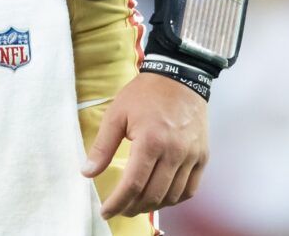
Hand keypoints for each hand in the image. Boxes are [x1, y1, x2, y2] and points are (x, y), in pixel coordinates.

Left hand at [82, 71, 209, 218]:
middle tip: (120, 209)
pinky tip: (161, 196)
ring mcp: (191, 156)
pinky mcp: (202, 156)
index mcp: (150, 141)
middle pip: (153, 195)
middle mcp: (174, 152)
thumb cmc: (145, 94)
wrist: (180, 77)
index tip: (106, 212)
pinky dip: (175, 199)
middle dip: (132, 208)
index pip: (133, 185)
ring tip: (137, 204)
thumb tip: (87, 173)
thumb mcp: (117, 114)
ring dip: (152, 206)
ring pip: (172, 196)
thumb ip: (102, 146)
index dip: (118, 203)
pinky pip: (190, 189)